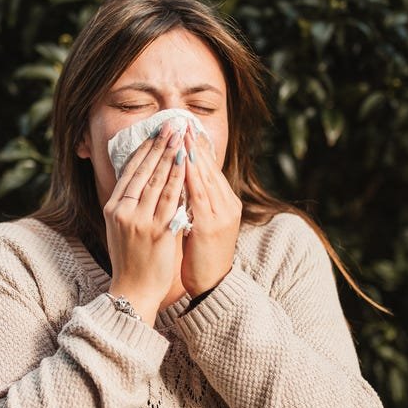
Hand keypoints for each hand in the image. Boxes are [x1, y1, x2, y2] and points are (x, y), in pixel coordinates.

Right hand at [103, 122, 187, 324]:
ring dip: (171, 155)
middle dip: (159, 145)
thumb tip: (142, 179)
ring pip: (158, 181)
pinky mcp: (157, 231)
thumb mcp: (121, 227)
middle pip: (144, 171)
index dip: (144, 149)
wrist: (134, 290)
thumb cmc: (131, 259)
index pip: (129, 171)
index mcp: (114, 208)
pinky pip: (171, 199)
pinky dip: (179, 179)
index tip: (155, 131)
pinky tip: (187, 164)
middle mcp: (124, 211)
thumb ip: (130, 204)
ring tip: (181, 137)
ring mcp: (140, 220)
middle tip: (172, 125)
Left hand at [181, 129, 241, 295]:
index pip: (211, 169)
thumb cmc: (202, 257)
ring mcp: (221, 214)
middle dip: (194, 144)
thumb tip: (180, 182)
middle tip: (182, 122)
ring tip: (182, 134)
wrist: (212, 286)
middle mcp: (227, 205)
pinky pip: (199, 195)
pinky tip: (182, 162)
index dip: (198, 148)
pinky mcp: (211, 225)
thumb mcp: (201, 224)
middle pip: (210, 168)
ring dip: (192, 154)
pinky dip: (191, 176)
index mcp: (225, 203)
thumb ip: (195, 203)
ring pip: (206, 177)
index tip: (186, 129)